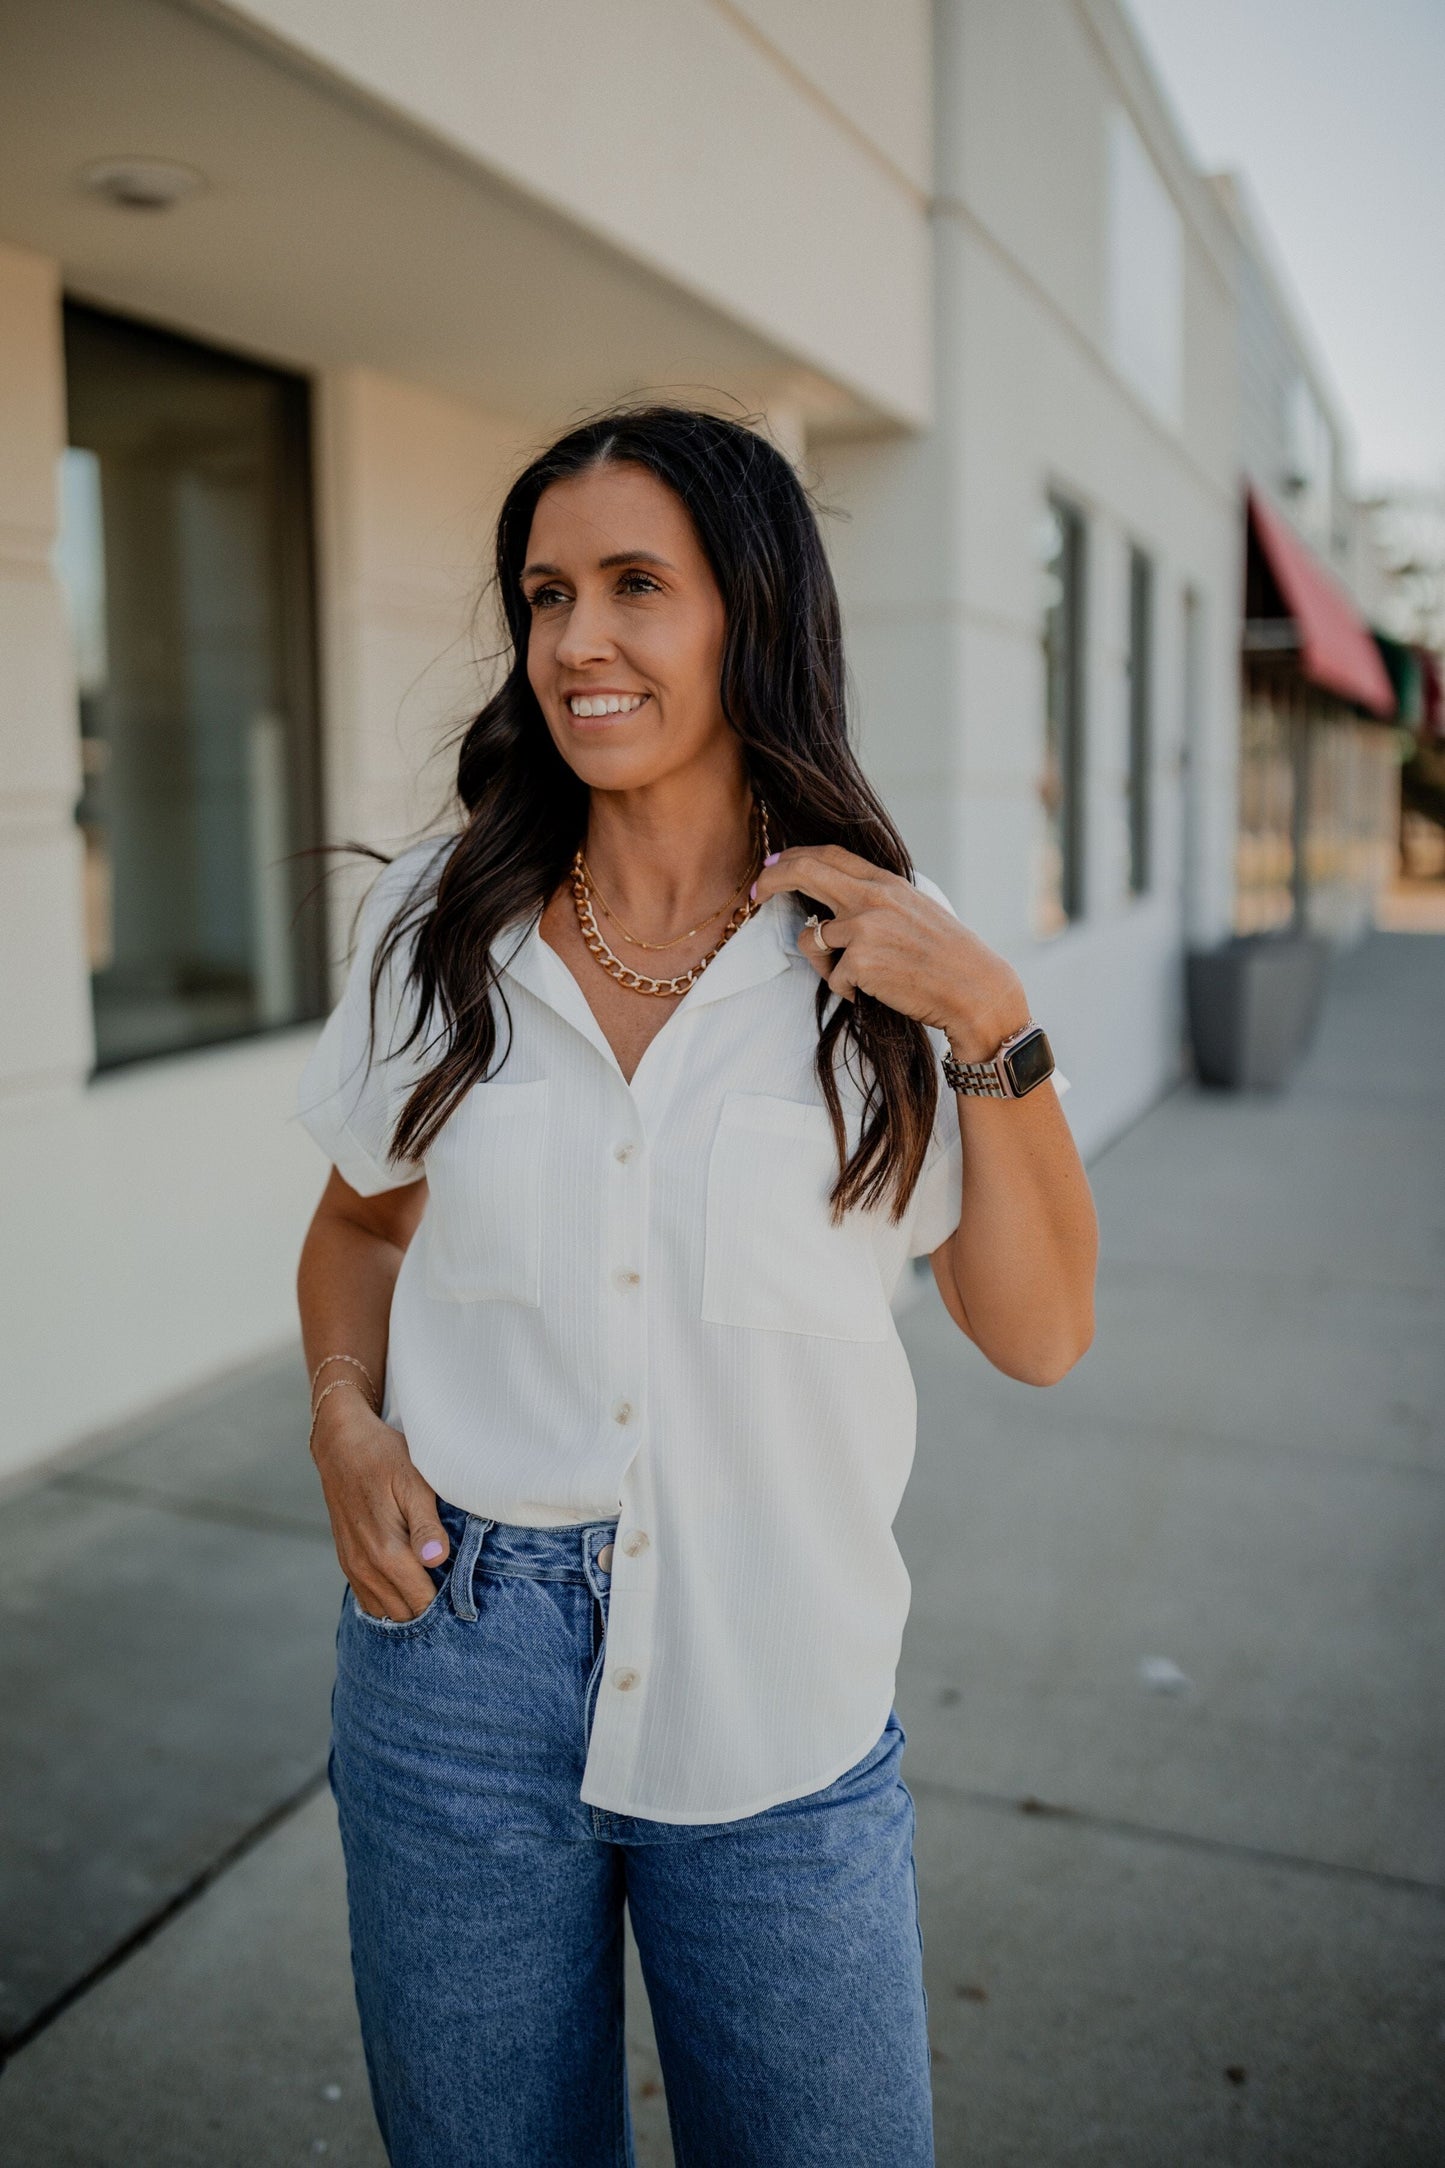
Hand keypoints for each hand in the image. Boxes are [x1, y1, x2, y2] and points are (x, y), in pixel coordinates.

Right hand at [309, 1388, 449, 1620]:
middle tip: (456, 1591)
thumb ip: (426, 1526)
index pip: (422, 1603)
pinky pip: (369, 1599)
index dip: (447, 1606)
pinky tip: (408, 1583)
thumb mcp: (415, 1483)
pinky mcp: (347, 1562)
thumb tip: (435, 1560)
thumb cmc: (384, 1459)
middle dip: (430, 1610)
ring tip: (435, 1587)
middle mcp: (365, 1567)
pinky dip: (389, 1600)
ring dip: (409, 1607)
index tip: (466, 1596)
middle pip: (405, 1614)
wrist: (342, 1446)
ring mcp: (353, 1567)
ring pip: (385, 1612)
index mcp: (386, 1552)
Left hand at [751, 844, 1029, 1061]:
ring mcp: (863, 929)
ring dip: (822, 963)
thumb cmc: (946, 957)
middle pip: (805, 872)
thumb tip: (836, 899)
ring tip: (859, 977)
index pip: (829, 855)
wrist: (973, 988)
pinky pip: (832, 978)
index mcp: (886, 882)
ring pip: (809, 939)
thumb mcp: (915, 910)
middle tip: (755, 893)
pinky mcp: (858, 962)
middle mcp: (871, 898)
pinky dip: (848, 991)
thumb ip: (878, 900)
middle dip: (771, 879)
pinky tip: (879, 992)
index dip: (794, 857)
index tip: (773, 864)